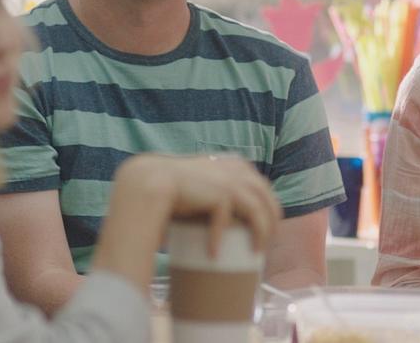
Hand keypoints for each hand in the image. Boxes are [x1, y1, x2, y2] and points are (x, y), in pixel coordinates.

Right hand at [114, 154, 281, 257]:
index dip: (268, 205)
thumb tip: (218, 216)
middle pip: (266, 198)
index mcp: (233, 164)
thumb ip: (213, 191)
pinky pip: (228, 221)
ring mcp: (230, 181)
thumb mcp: (200, 185)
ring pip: (258, 212)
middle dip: (271, 222)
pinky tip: (213, 255)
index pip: (261, 185)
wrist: (148, 183)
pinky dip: (220, 239)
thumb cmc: (169, 188)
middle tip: (265, 245)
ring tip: (253, 253)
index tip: (267, 226)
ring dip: (259, 234)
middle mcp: (235, 169)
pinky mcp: (220, 194)